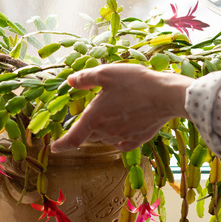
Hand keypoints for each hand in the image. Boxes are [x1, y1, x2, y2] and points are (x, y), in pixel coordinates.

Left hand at [51, 64, 193, 152]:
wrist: (167, 96)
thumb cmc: (136, 82)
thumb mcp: (107, 73)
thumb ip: (85, 78)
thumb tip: (70, 81)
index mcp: (95, 117)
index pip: (72, 138)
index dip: (61, 145)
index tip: (53, 148)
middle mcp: (106, 131)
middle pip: (89, 136)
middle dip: (86, 129)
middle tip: (93, 113)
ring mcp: (123, 137)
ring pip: (105, 139)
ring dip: (103, 130)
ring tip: (112, 112)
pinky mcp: (138, 139)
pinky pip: (122, 143)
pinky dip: (118, 138)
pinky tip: (123, 128)